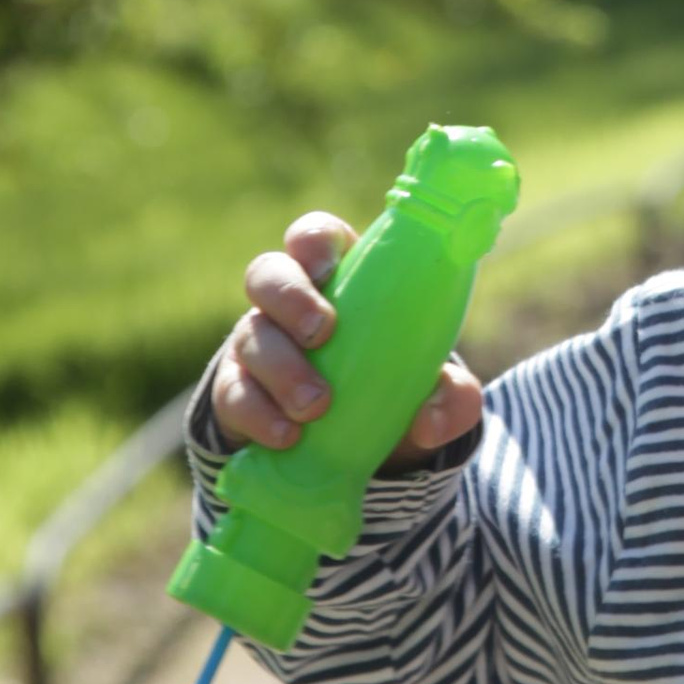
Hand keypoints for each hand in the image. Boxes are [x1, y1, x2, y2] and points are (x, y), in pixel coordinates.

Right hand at [208, 210, 483, 459]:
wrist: (351, 446)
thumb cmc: (392, 386)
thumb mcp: (432, 391)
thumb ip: (450, 397)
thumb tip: (432, 418)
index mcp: (339, 278)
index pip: (314, 237)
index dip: (312, 242)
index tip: (326, 269)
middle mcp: (287, 302)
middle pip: (266, 273)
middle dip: (290, 297)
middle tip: (321, 333)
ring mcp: (256, 344)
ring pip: (250, 335)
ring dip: (281, 369)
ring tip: (315, 407)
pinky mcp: (235, 391)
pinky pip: (233, 393)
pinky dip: (258, 414)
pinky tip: (287, 437)